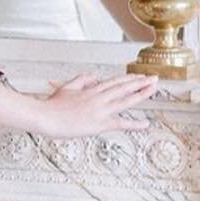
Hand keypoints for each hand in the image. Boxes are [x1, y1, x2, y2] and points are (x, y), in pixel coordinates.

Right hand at [35, 72, 158, 137]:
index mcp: (91, 90)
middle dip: (140, 82)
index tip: (139, 76)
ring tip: (153, 89)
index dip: (129, 78)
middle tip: (154, 79)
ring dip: (141, 94)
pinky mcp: (99, 124)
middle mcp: (99, 98)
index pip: (115, 82)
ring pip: (126, 100)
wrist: (45, 117)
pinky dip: (134, 124)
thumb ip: (82, 80)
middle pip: (124, 87)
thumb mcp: (67, 87)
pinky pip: (121, 123)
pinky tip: (146, 124)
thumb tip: (94, 76)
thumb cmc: (52, 105)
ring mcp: (100, 110)